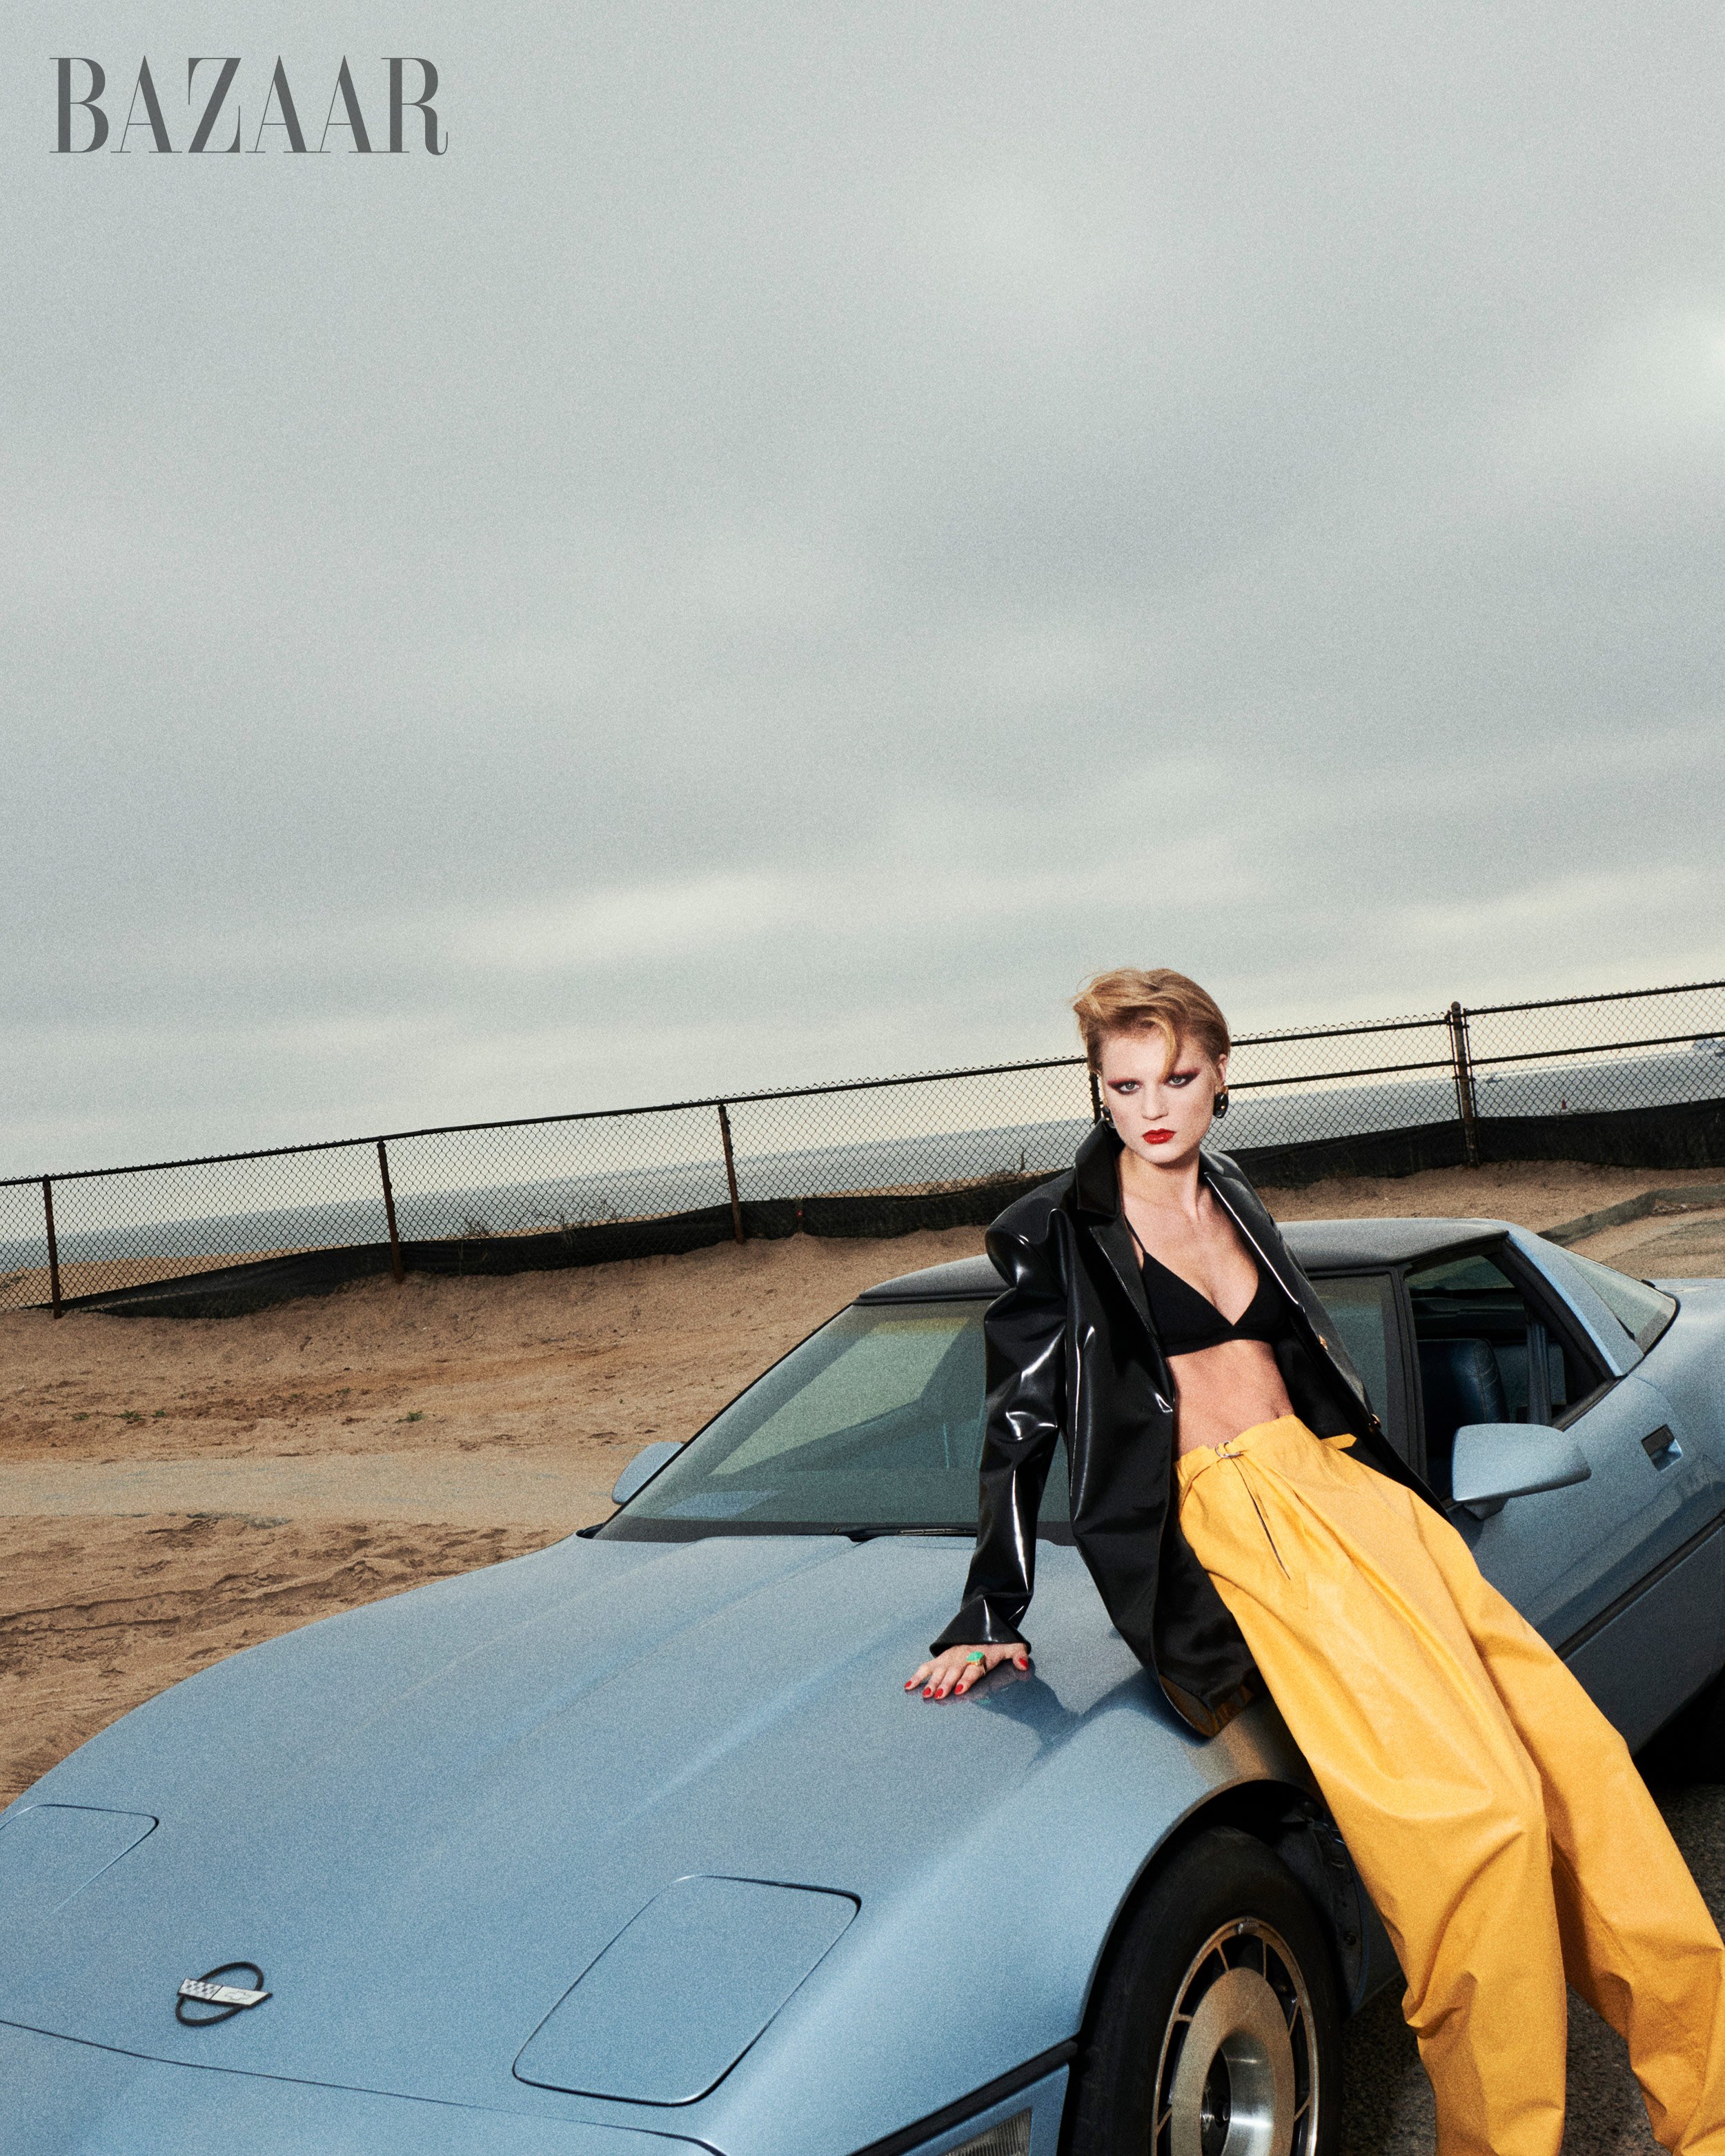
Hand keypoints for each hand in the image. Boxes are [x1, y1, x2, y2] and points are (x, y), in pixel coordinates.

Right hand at [905, 1642, 1029, 1698]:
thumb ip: (1018, 1655)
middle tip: (939, 1695)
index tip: (961, 1689)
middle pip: (953, 1672)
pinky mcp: (942, 1657)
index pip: (973, 1669)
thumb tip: (1024, 1664)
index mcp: (980, 1656)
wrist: (983, 1622)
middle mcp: (963, 1657)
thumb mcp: (1012, 1645)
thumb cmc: (998, 1641)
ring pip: (939, 1671)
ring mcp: (950, 1658)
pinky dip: (918, 1676)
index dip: (967, 1679)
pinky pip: (927, 1666)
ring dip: (932, 1682)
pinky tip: (908, 1686)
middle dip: (946, 1684)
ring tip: (926, 1694)